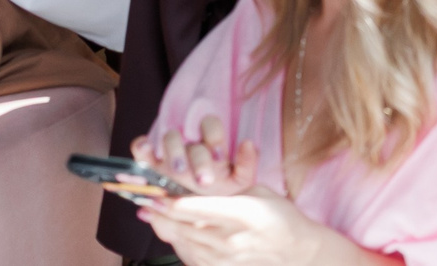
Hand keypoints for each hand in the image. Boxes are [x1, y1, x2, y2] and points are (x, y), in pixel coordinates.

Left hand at [137, 119, 363, 265]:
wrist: (296, 252)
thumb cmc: (280, 218)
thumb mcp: (259, 193)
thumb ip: (231, 187)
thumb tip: (201, 179)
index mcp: (242, 213)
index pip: (194, 207)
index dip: (168, 200)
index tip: (151, 191)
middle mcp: (229, 239)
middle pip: (181, 226)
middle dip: (158, 213)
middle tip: (141, 200)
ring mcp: (223, 258)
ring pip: (182, 242)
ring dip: (162, 228)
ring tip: (148, 214)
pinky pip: (190, 256)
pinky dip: (176, 243)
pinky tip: (169, 232)